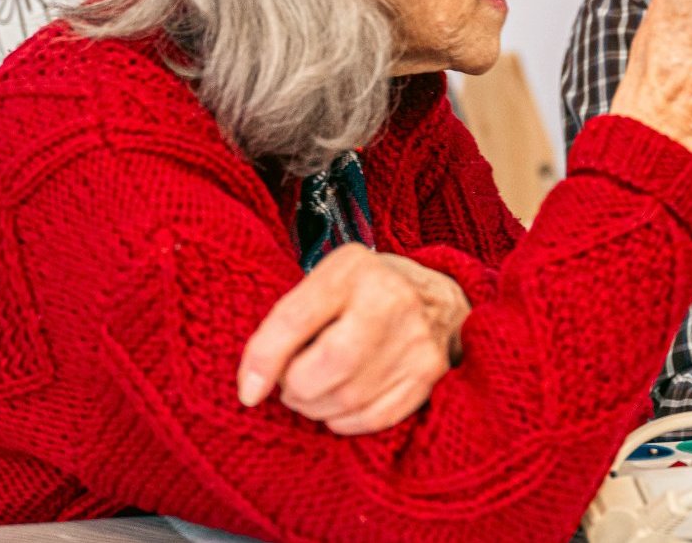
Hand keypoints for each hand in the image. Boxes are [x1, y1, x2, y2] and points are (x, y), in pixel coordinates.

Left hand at [237, 244, 470, 434]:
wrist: (442, 300)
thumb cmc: (367, 291)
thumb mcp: (326, 282)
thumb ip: (287, 322)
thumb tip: (253, 388)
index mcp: (355, 271)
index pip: (295, 321)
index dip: (264, 361)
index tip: (249, 391)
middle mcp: (392, 303)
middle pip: (321, 371)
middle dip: (294, 389)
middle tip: (293, 381)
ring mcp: (415, 342)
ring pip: (344, 401)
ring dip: (317, 406)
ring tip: (318, 388)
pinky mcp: (428, 375)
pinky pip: (371, 418)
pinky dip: (345, 419)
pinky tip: (342, 402)